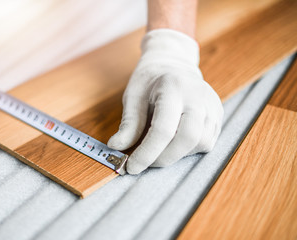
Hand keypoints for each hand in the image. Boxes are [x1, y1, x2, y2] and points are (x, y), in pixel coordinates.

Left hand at [108, 29, 223, 173]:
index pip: (163, 129)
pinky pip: (207, 142)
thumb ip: (128, 124)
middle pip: (188, 138)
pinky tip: (173, 143)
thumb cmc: (149, 82)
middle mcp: (198, 95)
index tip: (131, 167)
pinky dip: (187, 150)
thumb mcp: (132, 97)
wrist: (172, 64)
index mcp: (173, 87)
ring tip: (158, 149)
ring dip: (176, 155)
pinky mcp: (218, 115)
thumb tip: (116, 147)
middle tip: (145, 162)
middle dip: (164, 158)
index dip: (146, 153)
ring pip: (201, 143)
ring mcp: (212, 105)